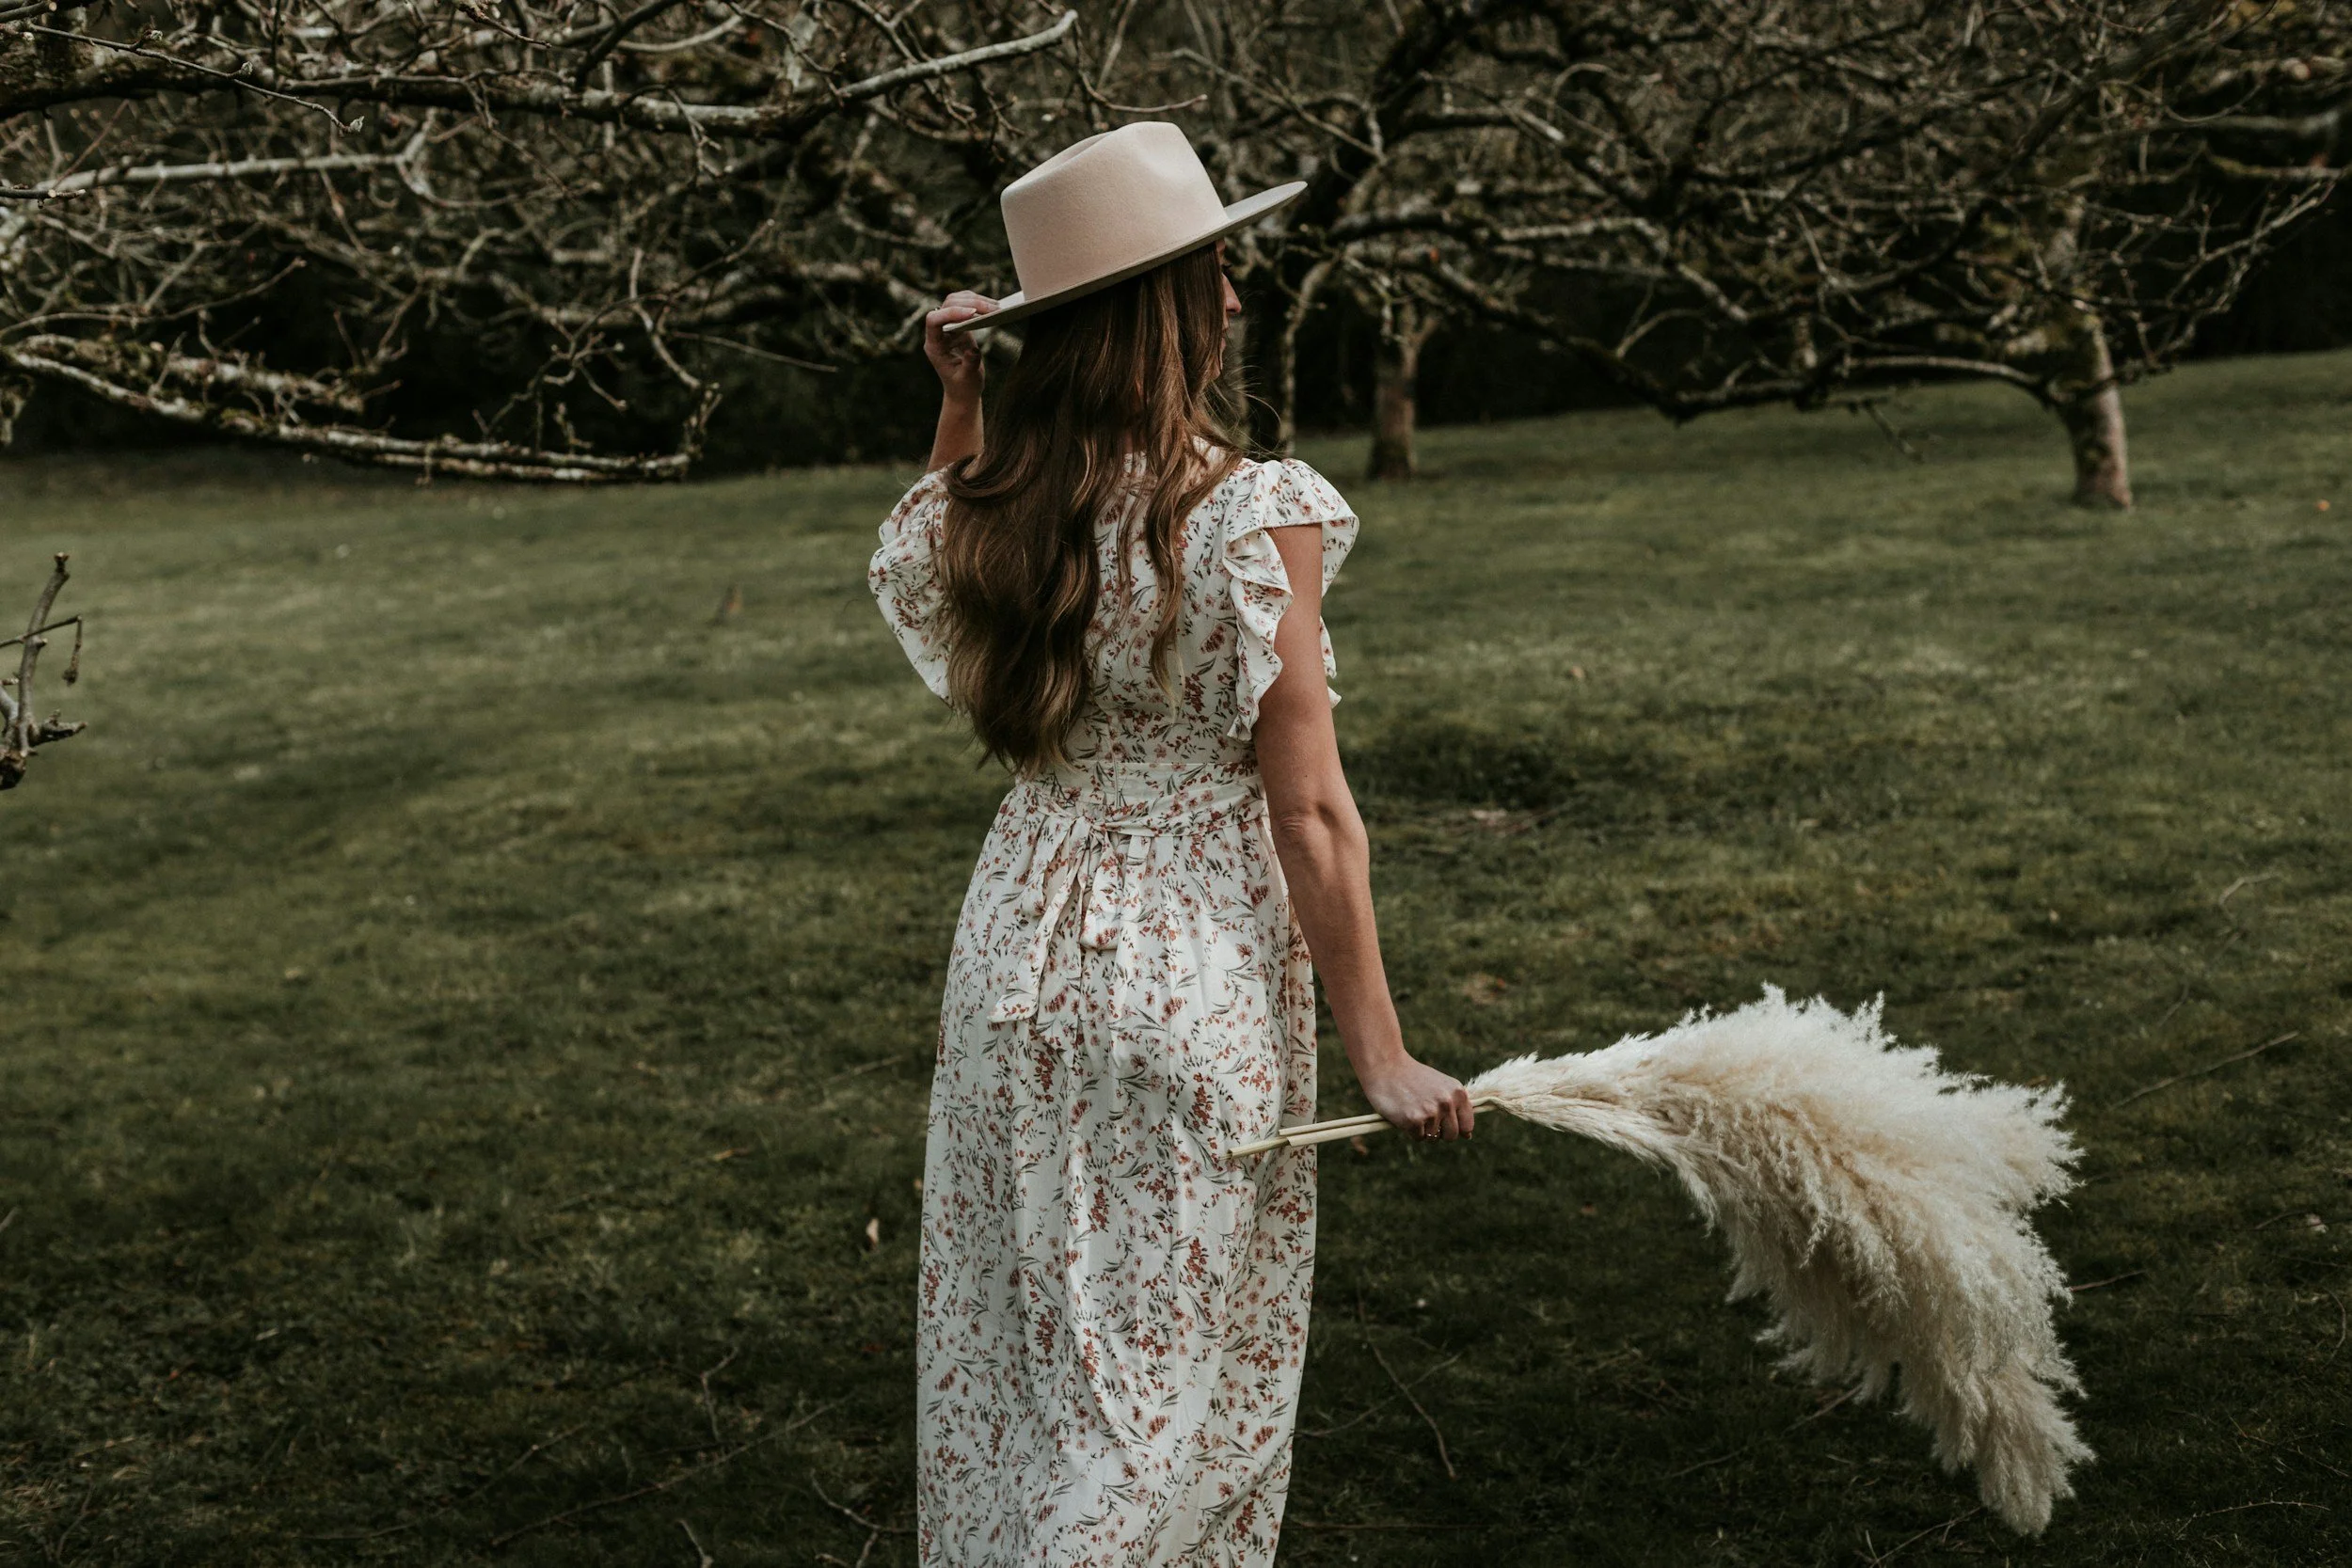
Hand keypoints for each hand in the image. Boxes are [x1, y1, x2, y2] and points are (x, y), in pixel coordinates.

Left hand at [923, 290, 996, 402]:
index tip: (972, 313)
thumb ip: (969, 365)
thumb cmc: (963, 387)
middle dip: (970, 303)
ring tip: (997, 307)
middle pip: (947, 305)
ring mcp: (948, 327)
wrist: (963, 391)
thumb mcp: (968, 379)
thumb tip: (973, 351)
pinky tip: (993, 307)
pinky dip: (978, 303)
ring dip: (976, 300)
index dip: (951, 313)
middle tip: (993, 309)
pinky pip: (965, 305)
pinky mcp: (959, 325)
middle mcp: (938, 333)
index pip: (934, 321)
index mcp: (934, 346)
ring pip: (956, 301)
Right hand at [1356, 1052, 1474, 1140]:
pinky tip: (1403, 1113)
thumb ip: (1456, 1107)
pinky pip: (1418, 1138)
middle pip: (1451, 1136)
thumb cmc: (1412, 1077)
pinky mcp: (1414, 1120)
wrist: (1386, 1065)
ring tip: (1412, 1109)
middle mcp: (1447, 1103)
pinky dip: (1410, 1130)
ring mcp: (1431, 1112)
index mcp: (1458, 1093)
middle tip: (1424, 1116)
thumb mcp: (1441, 1086)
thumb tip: (1468, 1136)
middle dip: (1439, 1132)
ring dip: (1422, 1130)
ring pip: (1433, 1138)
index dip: (1455, 1128)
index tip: (1444, 1123)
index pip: (1467, 1126)